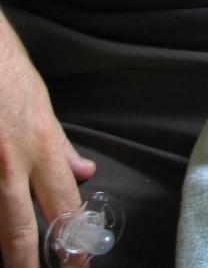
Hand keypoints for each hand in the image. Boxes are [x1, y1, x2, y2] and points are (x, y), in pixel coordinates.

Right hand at [0, 18, 95, 266]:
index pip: (63, 204)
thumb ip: (60, 144)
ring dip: (5, 247)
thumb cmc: (7, 72)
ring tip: (14, 262)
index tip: (77, 262)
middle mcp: (10, 162)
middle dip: (28, 263)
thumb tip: (84, 171)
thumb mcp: (43, 104)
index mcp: (40, 145)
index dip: (71, 239)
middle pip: (20, 230)